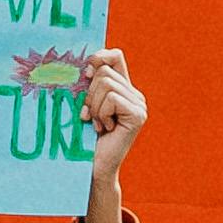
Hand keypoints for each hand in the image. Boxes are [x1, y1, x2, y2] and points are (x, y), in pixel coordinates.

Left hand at [75, 46, 147, 222]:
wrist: (93, 167)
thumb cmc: (84, 137)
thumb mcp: (84, 104)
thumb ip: (87, 84)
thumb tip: (83, 63)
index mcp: (123, 88)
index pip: (115, 55)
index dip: (98, 58)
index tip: (84, 75)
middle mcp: (135, 94)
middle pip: (105, 71)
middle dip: (89, 93)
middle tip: (90, 116)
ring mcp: (139, 104)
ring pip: (107, 84)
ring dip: (94, 106)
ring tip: (97, 124)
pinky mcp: (138, 115)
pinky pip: (111, 98)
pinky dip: (101, 113)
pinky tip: (104, 129)